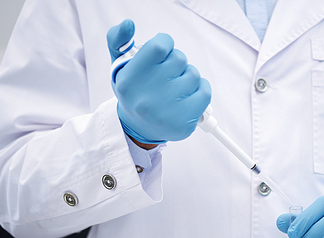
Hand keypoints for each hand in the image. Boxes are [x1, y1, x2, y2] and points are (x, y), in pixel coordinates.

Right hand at [107, 19, 210, 143]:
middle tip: (165, 76)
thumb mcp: (119, 67)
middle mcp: (147, 97)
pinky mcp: (184, 123)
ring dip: (187, 78)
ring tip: (174, 90)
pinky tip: (187, 98)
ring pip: (193, 75)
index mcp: (129, 81)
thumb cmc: (135, 92)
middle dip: (175, 64)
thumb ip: (118, 40)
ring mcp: (167, 112)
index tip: (162, 52)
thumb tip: (128, 24)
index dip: (165, 44)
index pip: (160, 46)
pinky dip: (200, 91)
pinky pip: (205, 92)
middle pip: (179, 59)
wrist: (139, 128)